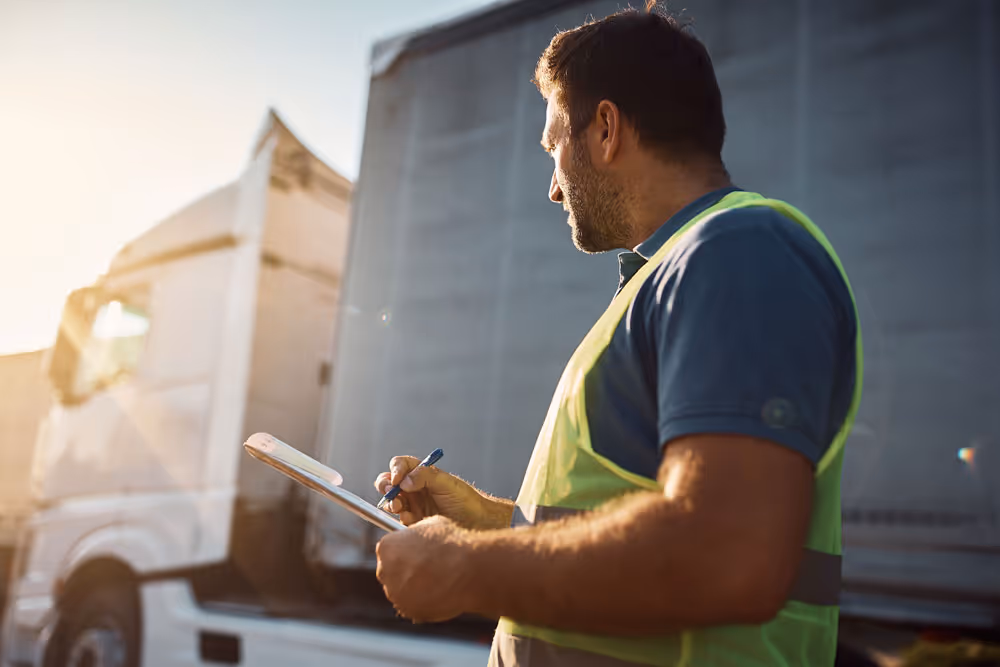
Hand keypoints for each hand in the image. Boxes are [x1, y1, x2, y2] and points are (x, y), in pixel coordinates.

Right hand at [374, 456, 512, 528]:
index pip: (400, 465)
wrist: (477, 525)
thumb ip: (425, 476)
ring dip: (391, 503)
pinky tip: (414, 520)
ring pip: (391, 502)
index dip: (395, 470)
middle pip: (389, 482)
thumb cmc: (465, 500)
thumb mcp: (447, 483)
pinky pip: (399, 520)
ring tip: (400, 508)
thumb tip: (404, 480)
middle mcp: (414, 488)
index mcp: (421, 473)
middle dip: (385, 486)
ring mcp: (413, 505)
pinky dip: (403, 518)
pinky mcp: (414, 522)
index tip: (397, 479)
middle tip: (390, 493)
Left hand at [375, 515, 472, 622]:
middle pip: (390, 572)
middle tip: (424, 568)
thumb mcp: (430, 525)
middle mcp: (385, 571)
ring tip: (436, 581)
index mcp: (386, 547)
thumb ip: (416, 534)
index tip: (414, 553)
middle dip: (404, 570)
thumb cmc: (451, 544)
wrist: (466, 569)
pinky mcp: (408, 610)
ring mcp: (395, 593)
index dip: (403, 551)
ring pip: (401, 591)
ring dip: (413, 587)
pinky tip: (439, 592)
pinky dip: (423, 601)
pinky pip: (412, 606)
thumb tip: (418, 538)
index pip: (387, 550)